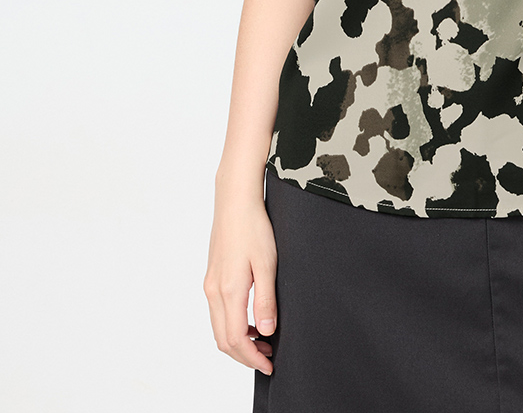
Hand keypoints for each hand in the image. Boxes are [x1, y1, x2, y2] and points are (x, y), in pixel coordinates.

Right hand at [204, 193, 278, 376]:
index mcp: (228, 290)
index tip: (269, 365)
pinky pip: (218, 312)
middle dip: (244, 356)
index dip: (252, 358)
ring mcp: (210, 284)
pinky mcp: (211, 277)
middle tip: (268, 359)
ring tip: (263, 341)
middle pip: (223, 340)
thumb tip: (265, 333)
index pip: (235, 339)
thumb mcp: (268, 263)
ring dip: (238, 341)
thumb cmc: (254, 227)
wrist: (235, 200)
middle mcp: (213, 291)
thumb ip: (266, 300)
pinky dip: (232, 325)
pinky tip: (251, 320)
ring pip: (219, 327)